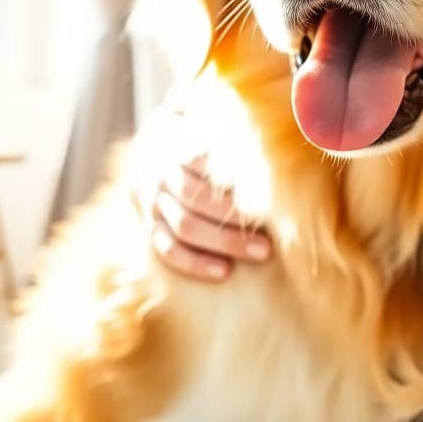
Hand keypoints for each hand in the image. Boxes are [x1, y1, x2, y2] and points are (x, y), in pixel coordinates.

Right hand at [150, 156, 272, 280]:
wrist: (169, 172)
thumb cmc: (211, 164)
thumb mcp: (221, 150)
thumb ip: (241, 156)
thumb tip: (270, 170)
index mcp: (181, 152)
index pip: (205, 163)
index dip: (235, 178)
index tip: (267, 196)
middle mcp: (164, 177)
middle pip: (196, 198)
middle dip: (236, 216)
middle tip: (270, 234)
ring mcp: (154, 205)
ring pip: (185, 226)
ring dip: (224, 242)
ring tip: (259, 253)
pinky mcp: (152, 230)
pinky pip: (169, 251)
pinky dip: (196, 263)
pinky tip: (224, 272)